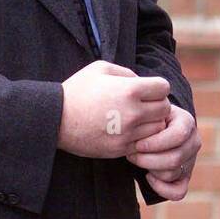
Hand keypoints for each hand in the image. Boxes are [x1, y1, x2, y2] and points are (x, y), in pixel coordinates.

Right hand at [57, 61, 171, 158]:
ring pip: (157, 129)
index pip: (164, 88)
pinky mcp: (120, 149)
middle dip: (157, 105)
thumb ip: (127, 72)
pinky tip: (128, 131)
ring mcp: (127, 133)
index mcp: (130, 90)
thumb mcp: (101, 69)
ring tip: (137, 118)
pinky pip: (144, 144)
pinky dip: (141, 138)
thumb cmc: (77, 90)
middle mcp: (133, 113)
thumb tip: (143, 82)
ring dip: (151, 123)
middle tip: (144, 105)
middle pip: (165, 109)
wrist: (54, 119)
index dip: (157, 87)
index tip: (147, 90)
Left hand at [126, 102, 201, 200]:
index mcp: (187, 122)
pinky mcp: (185, 176)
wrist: (151, 127)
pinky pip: (178, 192)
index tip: (137, 144)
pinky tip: (148, 177)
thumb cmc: (146, 120)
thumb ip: (146, 117)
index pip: (179, 135)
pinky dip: (161, 188)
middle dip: (148, 160)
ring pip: (173, 173)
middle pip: (175, 158)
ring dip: (150, 169)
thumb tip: (139, 133)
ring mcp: (191, 160)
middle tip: (131, 154)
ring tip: (138, 160)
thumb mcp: (148, 113)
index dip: (155, 143)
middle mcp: (194, 141)